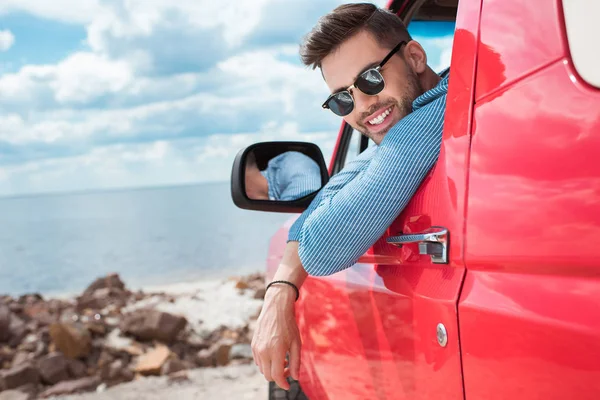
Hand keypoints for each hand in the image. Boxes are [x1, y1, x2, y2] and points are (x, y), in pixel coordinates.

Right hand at [252, 241, 306, 389]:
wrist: (276, 307)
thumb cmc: (289, 324)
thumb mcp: (297, 343)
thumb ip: (296, 362)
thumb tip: (295, 377)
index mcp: (276, 350)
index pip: (277, 376)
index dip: (283, 384)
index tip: (289, 385)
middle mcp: (263, 351)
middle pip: (268, 375)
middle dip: (279, 376)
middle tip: (289, 369)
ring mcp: (256, 348)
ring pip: (262, 369)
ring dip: (272, 369)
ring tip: (283, 359)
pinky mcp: (253, 344)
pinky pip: (258, 361)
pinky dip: (266, 362)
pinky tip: (275, 354)